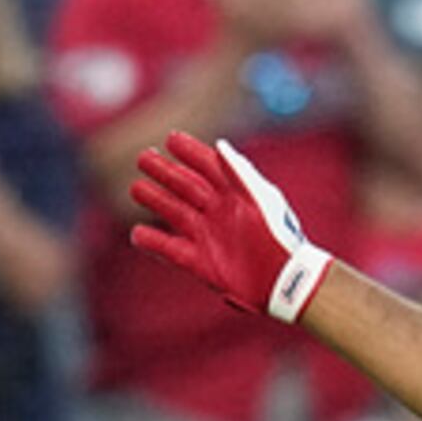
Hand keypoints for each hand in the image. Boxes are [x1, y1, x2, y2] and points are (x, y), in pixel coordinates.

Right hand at [127, 131, 333, 322]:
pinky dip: (154, 242)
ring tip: (136, 188)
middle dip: (163, 172)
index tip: (171, 139)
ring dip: (155, 200)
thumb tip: (220, 145)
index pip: (206, 166)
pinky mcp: (200, 264)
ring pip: (173, 213)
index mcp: (233, 194)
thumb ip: (241, 173)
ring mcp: (207, 237)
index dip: (190, 152)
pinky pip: (171, 250)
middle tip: (143, 157)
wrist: (286, 281)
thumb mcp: (262, 200)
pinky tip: (137, 234)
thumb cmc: (279, 238)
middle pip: (184, 187)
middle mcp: (216, 212)